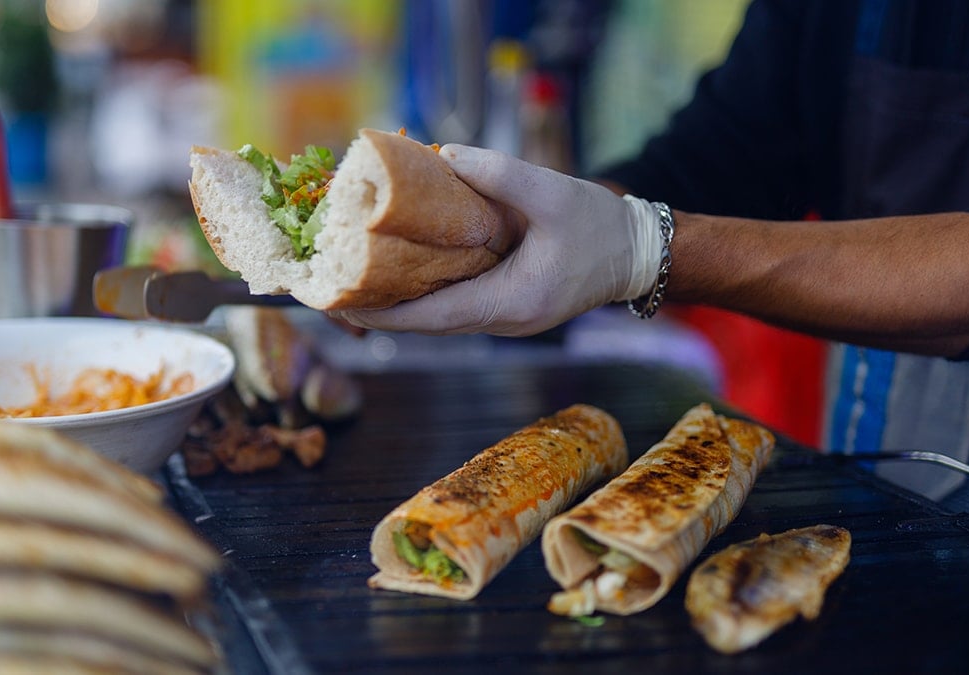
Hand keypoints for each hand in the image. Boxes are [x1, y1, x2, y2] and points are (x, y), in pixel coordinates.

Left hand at [332, 144, 663, 335]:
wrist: (637, 256)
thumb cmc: (599, 229)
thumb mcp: (551, 194)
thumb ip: (499, 174)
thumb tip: (446, 154)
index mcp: (509, 302)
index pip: (431, 317)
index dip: (382, 313)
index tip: (341, 305)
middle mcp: (500, 320)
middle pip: (426, 323)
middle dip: (378, 310)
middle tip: (331, 289)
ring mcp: (502, 317)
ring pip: (438, 316)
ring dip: (398, 302)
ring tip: (353, 278)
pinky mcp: (504, 304)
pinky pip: (454, 303)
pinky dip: (423, 290)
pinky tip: (398, 268)